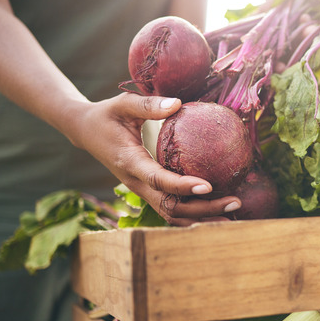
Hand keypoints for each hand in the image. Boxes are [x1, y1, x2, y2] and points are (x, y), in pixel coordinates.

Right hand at [66, 93, 240, 225]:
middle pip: (171, 207)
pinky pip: (171, 209)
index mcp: (129, 162)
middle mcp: (136, 183)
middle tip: (235, 202)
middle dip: (203, 209)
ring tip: (233, 213)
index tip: (208, 186)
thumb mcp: (122, 104)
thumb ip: (148, 105)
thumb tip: (177, 104)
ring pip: (171, 214)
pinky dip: (193, 214)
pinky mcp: (148, 190)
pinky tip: (217, 211)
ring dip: (202, 217)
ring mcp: (141, 190)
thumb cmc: (106, 115)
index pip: (158, 180)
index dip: (182, 186)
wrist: (84, 131)